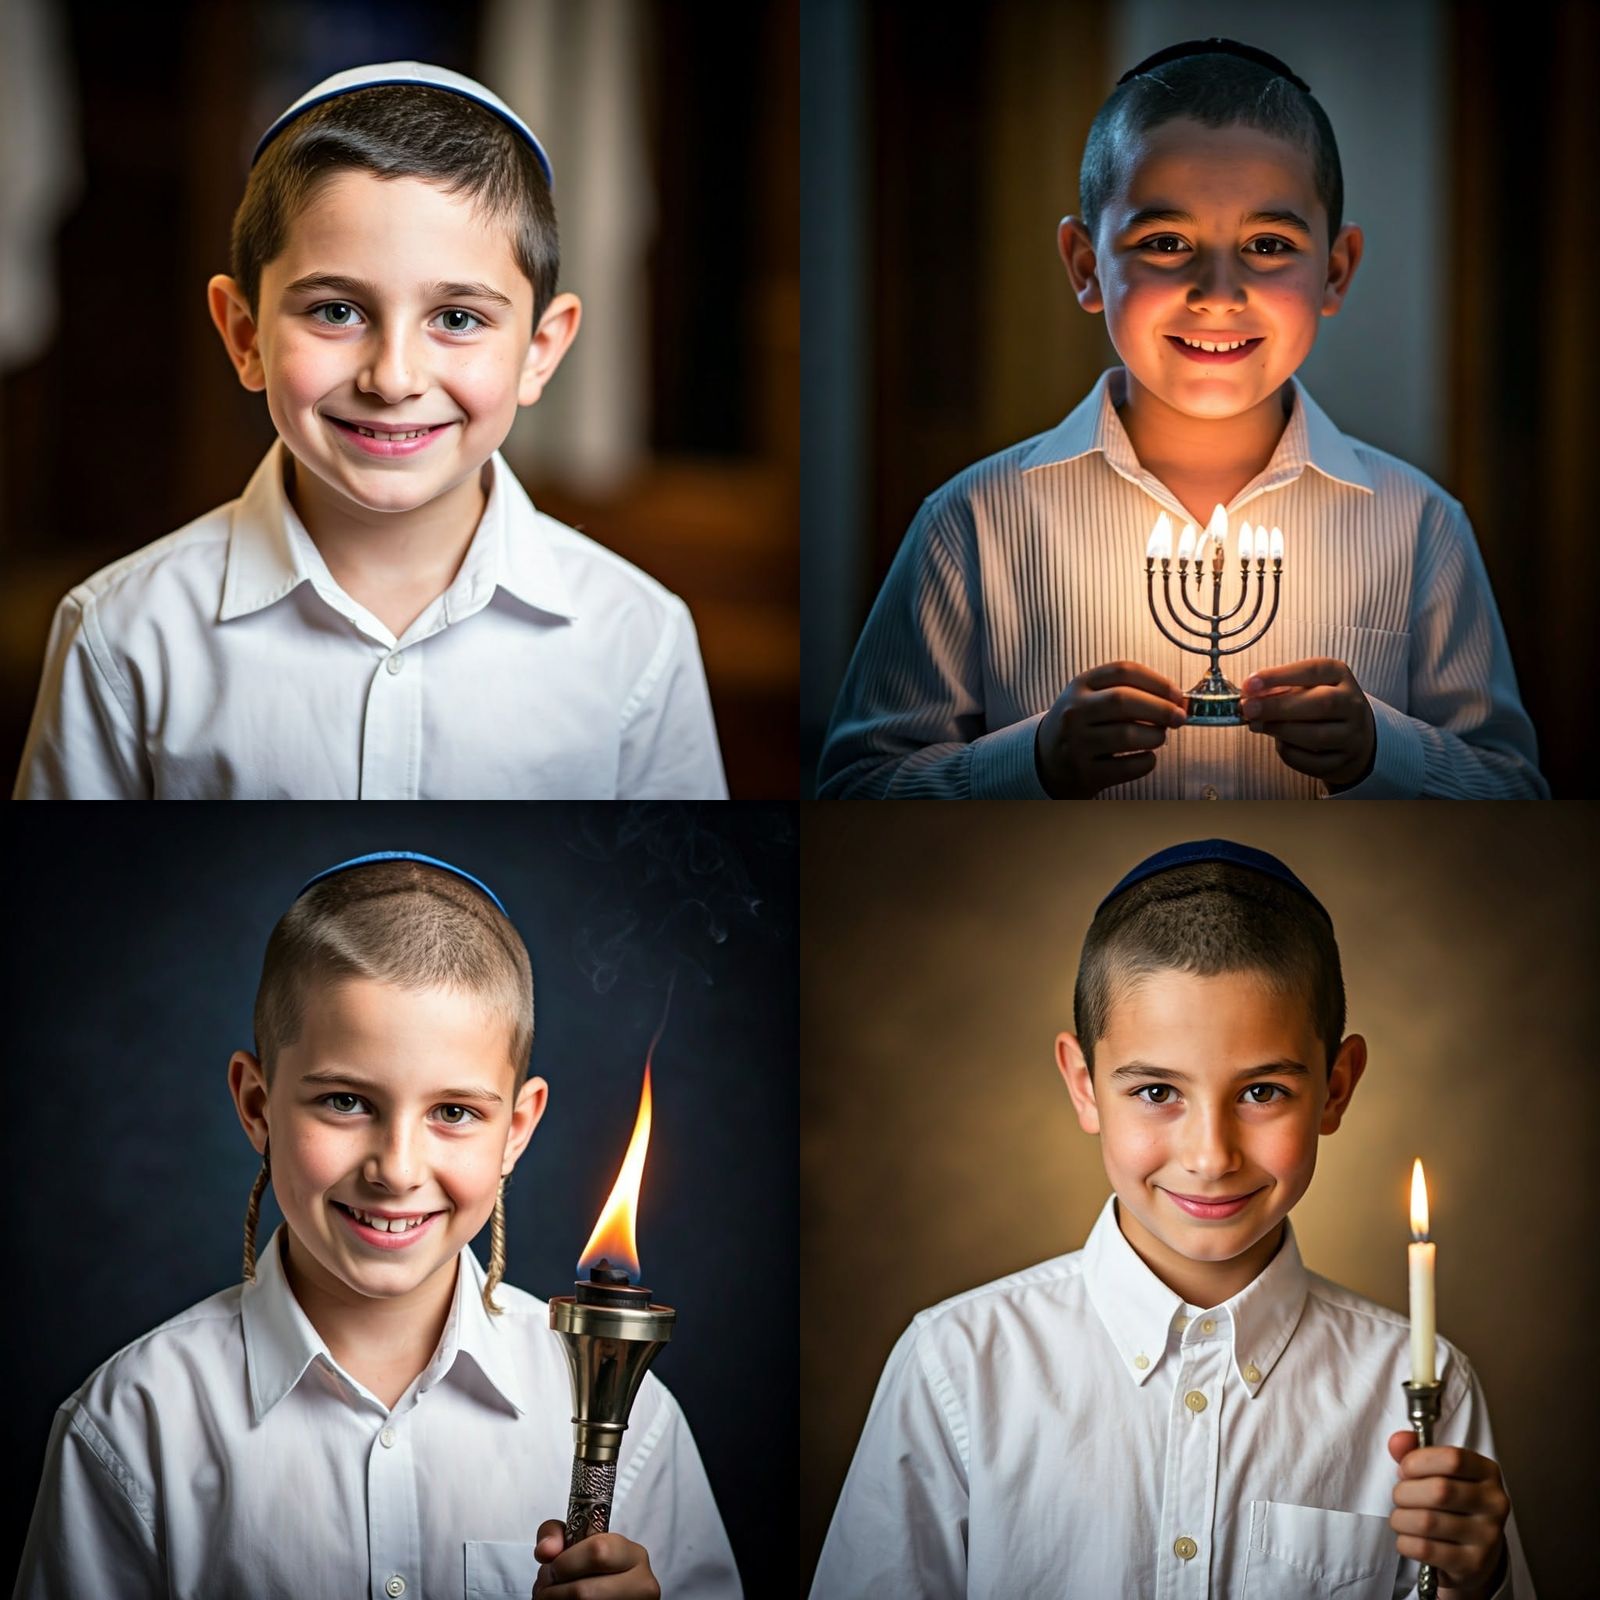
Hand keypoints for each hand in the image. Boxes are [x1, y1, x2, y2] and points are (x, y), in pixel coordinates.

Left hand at [532, 1520, 659, 1597]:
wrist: (603, 1592)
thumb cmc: (589, 1567)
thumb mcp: (576, 1540)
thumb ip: (555, 1534)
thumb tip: (546, 1550)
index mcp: (634, 1555)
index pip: (598, 1552)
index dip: (566, 1562)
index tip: (554, 1567)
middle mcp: (641, 1585)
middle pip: (584, 1593)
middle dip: (555, 1591)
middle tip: (546, 1587)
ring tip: (552, 1597)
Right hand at [1034, 662, 1186, 797]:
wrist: (1045, 759)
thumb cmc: (1080, 725)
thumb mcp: (1091, 697)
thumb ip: (1128, 691)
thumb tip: (1176, 700)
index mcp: (1080, 685)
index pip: (1123, 671)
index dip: (1158, 681)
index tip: (1177, 694)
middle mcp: (1074, 712)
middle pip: (1124, 700)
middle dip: (1161, 708)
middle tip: (1179, 717)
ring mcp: (1076, 743)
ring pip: (1127, 735)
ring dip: (1155, 736)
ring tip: (1158, 738)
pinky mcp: (1084, 773)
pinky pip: (1127, 767)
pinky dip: (1146, 762)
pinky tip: (1146, 758)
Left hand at [1239, 659, 1374, 787]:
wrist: (1353, 736)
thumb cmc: (1320, 706)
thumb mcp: (1305, 685)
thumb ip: (1279, 688)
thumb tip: (1249, 695)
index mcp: (1339, 675)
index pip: (1312, 671)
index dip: (1278, 677)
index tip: (1249, 684)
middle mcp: (1352, 704)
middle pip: (1321, 704)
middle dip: (1278, 707)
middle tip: (1248, 709)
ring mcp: (1352, 735)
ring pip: (1316, 736)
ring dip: (1280, 730)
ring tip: (1256, 725)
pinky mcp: (1343, 761)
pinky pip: (1311, 761)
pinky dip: (1289, 753)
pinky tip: (1280, 743)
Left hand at [1386, 1432, 1509, 1597]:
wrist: (1475, 1553)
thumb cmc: (1452, 1504)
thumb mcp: (1439, 1472)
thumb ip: (1415, 1451)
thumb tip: (1397, 1441)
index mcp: (1487, 1473)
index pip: (1452, 1459)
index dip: (1418, 1461)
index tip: (1405, 1469)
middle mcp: (1494, 1504)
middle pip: (1439, 1491)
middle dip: (1404, 1492)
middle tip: (1400, 1497)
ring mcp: (1487, 1537)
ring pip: (1428, 1522)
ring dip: (1401, 1519)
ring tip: (1402, 1518)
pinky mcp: (1474, 1564)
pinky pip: (1425, 1549)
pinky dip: (1405, 1542)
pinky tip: (1408, 1539)